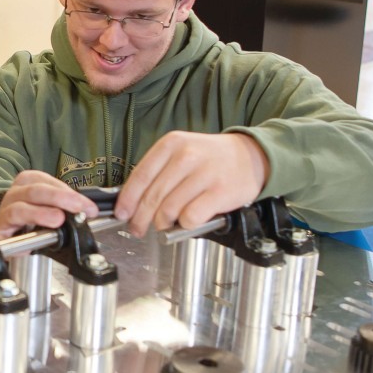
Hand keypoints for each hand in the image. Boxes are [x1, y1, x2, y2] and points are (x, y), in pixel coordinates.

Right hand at [0, 171, 98, 239]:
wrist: (10, 239)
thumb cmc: (31, 221)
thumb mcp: (49, 208)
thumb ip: (65, 207)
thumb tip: (86, 211)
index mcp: (28, 183)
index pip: (48, 181)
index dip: (69, 193)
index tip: (88, 207)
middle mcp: (15, 194)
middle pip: (35, 190)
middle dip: (59, 198)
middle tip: (78, 208)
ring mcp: (5, 211)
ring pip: (20, 207)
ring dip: (41, 213)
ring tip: (58, 219)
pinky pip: (7, 230)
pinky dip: (20, 231)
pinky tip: (35, 235)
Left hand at [113, 132, 268, 237]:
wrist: (251, 156)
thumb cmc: (211, 158)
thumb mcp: (182, 152)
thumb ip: (159, 172)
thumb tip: (133, 200)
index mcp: (171, 144)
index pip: (140, 176)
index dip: (128, 199)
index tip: (121, 213)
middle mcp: (186, 156)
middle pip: (153, 196)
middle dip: (140, 218)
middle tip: (138, 228)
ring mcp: (204, 174)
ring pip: (169, 209)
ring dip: (163, 223)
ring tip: (165, 225)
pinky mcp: (220, 192)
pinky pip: (191, 217)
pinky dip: (185, 225)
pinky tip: (186, 222)